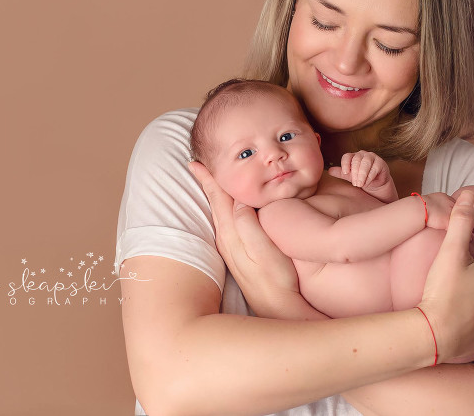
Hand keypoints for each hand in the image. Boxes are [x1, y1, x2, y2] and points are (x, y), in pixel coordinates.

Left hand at [188, 161, 307, 317]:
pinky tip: (227, 208)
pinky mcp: (237, 255)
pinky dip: (223, 209)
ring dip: (214, 195)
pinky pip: (226, 223)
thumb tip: (240, 201)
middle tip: (196, 164)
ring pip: (219, 213)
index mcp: (232, 234)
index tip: (196, 162)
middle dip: (207, 183)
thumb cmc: (277, 281)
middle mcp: (226, 240)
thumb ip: (250, 226)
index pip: (218, 199)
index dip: (209, 179)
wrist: (277, 310)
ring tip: (209, 179)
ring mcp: (230, 249)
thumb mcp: (266, 252)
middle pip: (215, 204)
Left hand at [328, 150, 391, 190]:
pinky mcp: (381, 163)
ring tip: (360, 184)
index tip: (344, 172)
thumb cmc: (362, 179)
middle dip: (355, 172)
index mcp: (353, 156)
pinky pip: (375, 168)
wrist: (376, 185)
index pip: (347, 156)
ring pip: (365, 163)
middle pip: (356, 159)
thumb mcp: (350, 177)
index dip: (345, 163)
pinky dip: (370, 176)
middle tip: (354, 183)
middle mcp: (362, 154)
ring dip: (362, 174)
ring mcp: (372, 157)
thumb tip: (329, 171)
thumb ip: (341, 173)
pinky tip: (367, 183)